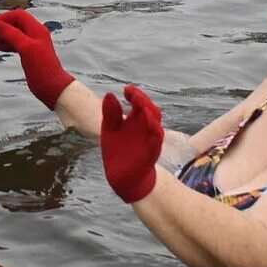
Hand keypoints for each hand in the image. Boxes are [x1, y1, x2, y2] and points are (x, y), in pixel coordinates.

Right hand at [0, 9, 75, 108]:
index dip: (3, 18)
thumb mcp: (25, 49)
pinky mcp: (30, 55)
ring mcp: (33, 45)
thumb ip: (11, 34)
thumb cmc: (42, 70)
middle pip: (15, 23)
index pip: (18, 15)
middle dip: (0, 26)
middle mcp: (36, 35)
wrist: (53, 88)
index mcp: (36, 30)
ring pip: (14, 34)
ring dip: (1, 35)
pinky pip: (16, 44)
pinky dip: (5, 43)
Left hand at [100, 85, 164, 203]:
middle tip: (133, 94)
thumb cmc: (117, 151)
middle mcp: (145, 127)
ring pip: (155, 122)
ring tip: (141, 105)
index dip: (134, 94)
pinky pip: (157, 140)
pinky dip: (155, 130)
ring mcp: (149, 139)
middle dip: (142, 100)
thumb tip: (110, 93)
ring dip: (150, 113)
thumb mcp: (110, 129)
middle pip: (149, 109)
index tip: (126, 89)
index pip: (139, 102)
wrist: (121, 177)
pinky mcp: (151, 152)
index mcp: (135, 120)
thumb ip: (110, 113)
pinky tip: (150, 122)